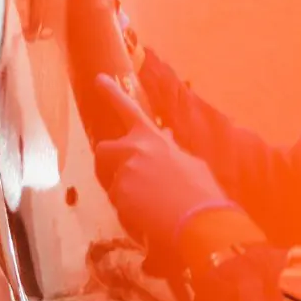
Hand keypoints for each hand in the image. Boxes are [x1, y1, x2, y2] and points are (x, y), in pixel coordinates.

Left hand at [93, 74, 238, 265]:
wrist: (200, 221)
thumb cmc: (201, 193)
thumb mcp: (190, 163)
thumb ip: (171, 150)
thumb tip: (168, 136)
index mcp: (153, 138)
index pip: (128, 109)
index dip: (112, 93)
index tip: (98, 79)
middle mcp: (134, 150)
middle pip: (104, 151)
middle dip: (107, 164)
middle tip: (123, 179)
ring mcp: (124, 173)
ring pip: (114, 186)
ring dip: (127, 197)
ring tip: (154, 209)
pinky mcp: (119, 196)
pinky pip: (119, 208)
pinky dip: (131, 216)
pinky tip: (151, 221)